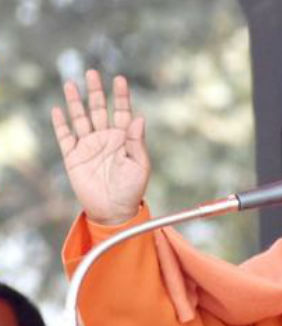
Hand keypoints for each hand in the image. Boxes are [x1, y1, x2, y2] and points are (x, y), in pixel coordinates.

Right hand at [52, 70, 150, 225]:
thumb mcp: (140, 166)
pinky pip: (65, 137)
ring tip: (70, 84)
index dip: (120, 96)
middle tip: (92, 73)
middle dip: (95, 91)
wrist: (114, 211)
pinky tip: (58, 110)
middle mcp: (105, 138)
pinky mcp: (74, 157)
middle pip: (99, 109)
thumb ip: (138, 142)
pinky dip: (61, 124)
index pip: (122, 112)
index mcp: (124, 139)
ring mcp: (89, 146)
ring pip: (80, 118)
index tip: (119, 79)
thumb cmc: (132, 190)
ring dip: (76, 102)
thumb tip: (139, 118)